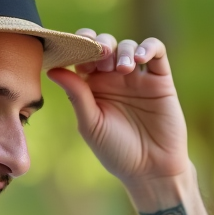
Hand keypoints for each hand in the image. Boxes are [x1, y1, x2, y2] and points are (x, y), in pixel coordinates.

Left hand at [46, 31, 190, 187]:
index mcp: (92, 88)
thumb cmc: (117, 152)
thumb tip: (52, 69)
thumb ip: (76, 96)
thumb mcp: (92, 124)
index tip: (77, 50)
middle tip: (101, 55)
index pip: (81, 57)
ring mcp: (138, 78)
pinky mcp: (161, 80)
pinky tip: (140, 59)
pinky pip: (156, 52)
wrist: (152, 170)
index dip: (78, 47)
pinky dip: (149, 47)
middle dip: (100, 44)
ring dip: (123, 50)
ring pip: (127, 46)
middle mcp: (114, 79)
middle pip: (104, 45)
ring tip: (123, 68)